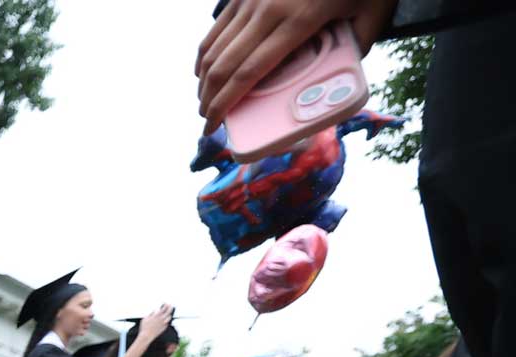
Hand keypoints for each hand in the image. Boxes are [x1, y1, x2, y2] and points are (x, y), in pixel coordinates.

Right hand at [134, 304, 175, 350]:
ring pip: (169, 317)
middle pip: (169, 311)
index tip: (166, 303)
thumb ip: (151, 314)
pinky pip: (167, 322)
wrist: (146, 336)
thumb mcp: (145, 318)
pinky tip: (165, 320)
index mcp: (157, 315)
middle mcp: (161, 319)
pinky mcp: (164, 328)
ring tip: (168, 313)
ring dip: (169, 314)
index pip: (164, 308)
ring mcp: (163, 323)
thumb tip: (154, 311)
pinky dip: (166, 320)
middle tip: (170, 305)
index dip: (165, 305)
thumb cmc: (144, 327)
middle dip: (170, 307)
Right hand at [197, 0, 395, 124]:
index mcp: (299, 20)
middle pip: (223, 65)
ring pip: (213, 48)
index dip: (226, 104)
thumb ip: (357, 46)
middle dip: (208, 99)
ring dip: (203, 80)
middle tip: (207, 121)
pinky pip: (216, 29)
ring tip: (204, 101)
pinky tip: (204, 73)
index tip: (215, 125)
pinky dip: (205, 55)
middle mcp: (267, 9)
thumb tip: (339, 79)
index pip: (249, 72)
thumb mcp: (372, 12)